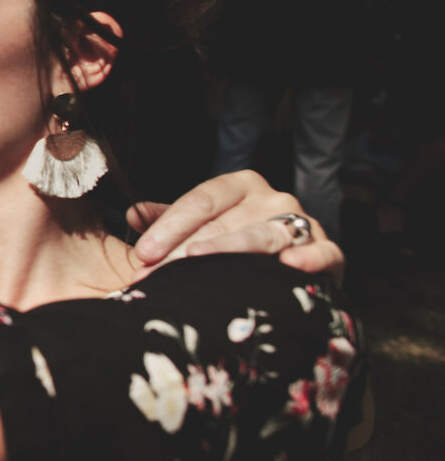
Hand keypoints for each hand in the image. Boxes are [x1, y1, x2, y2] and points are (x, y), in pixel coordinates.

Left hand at [128, 170, 343, 280]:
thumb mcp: (203, 224)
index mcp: (240, 186)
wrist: (291, 262)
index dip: (168, 227)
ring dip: (229, 253)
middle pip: (225, 224)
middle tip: (157, 275)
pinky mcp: (327, 250)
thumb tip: (134, 213)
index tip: (142, 253)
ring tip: (200, 265)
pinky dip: (310, 257)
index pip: (200, 202)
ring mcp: (301, 223)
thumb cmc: (239, 239)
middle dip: (186, 251)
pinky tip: (290, 265)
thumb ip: (169, 218)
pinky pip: (323, 252)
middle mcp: (272, 199)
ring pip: (262, 237)